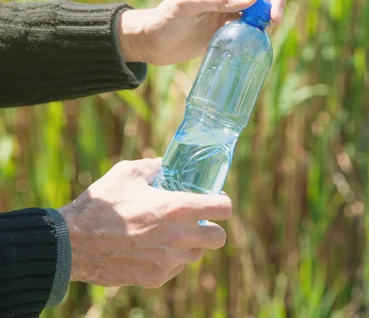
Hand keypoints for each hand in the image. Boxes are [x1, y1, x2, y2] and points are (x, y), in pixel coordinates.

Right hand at [58, 158, 231, 287]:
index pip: (223, 208)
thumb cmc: (101, 205)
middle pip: (220, 238)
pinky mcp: (156, 278)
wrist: (72, 244)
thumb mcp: (127, 173)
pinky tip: (151, 248)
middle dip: (212, 228)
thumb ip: (154, 166)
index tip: (215, 200)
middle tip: (196, 221)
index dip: (222, 203)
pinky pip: (175, 268)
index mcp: (178, 208)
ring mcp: (169, 261)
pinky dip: (170, 259)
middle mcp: (180, 237)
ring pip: (197, 254)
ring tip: (168, 234)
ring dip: (190, 244)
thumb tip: (165, 164)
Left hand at [118, 0, 285, 64]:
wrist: (152, 42)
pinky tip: (251, 45)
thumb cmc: (165, 20)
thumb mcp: (189, 6)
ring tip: (260, 37)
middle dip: (274, 8)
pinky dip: (256, 36)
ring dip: (266, 23)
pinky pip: (250, 30)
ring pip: (259, 13)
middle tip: (271, 28)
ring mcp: (229, 13)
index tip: (273, 17)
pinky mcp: (226, 31)